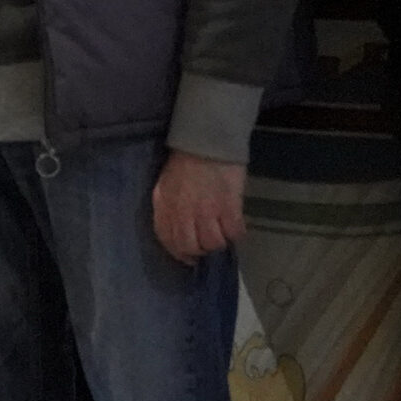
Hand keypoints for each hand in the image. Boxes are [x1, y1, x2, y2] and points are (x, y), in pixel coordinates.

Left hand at [152, 150, 244, 264]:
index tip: (187, 257)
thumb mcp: (164, 185)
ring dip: (218, 243)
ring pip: (213, 244)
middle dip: (199, 252)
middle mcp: (184, 213)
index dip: (178, 253)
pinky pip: (234, 232)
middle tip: (207, 248)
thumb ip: (166, 207)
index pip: (168, 239)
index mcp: (165, 207)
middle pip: (191, 247)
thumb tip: (172, 227)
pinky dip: (236, 235)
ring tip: (221, 235)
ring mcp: (207, 212)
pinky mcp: (229, 207)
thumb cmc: (183, 163)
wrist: (205, 143)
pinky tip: (235, 228)